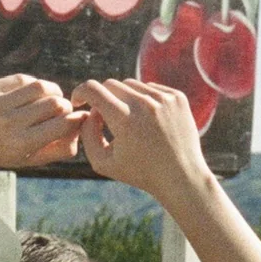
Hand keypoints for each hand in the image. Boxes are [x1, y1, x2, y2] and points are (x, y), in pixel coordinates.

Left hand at [0, 75, 84, 169]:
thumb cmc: (4, 152)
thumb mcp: (31, 159)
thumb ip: (59, 149)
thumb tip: (82, 125)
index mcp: (22, 144)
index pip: (62, 124)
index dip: (76, 119)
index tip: (78, 118)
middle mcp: (10, 124)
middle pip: (55, 104)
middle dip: (65, 105)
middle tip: (64, 108)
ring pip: (41, 87)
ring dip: (53, 90)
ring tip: (53, 97)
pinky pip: (23, 79)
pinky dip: (34, 84)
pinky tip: (34, 93)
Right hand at [71, 77, 212, 200]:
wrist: (182, 176)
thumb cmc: (139, 173)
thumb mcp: (102, 162)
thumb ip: (87, 134)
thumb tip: (90, 112)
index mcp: (124, 120)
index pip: (93, 89)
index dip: (80, 92)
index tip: (79, 101)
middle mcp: (144, 104)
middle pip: (111, 84)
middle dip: (102, 98)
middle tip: (104, 118)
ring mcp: (164, 98)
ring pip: (131, 84)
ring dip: (123, 98)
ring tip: (128, 122)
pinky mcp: (177, 97)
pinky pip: (150, 88)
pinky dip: (143, 99)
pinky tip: (147, 120)